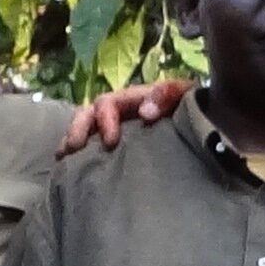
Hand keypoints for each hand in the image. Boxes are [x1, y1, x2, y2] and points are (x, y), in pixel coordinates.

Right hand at [58, 79, 193, 153]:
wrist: (202, 122)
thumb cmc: (190, 107)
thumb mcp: (184, 94)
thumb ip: (166, 95)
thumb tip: (144, 113)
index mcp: (130, 100)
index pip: (107, 104)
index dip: (105, 120)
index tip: (111, 142)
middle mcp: (116, 113)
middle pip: (87, 114)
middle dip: (77, 130)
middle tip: (72, 149)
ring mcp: (113, 129)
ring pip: (84, 130)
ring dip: (71, 141)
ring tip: (62, 159)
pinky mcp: (114, 149)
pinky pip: (91, 149)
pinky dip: (79, 157)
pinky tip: (71, 170)